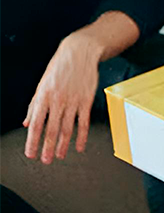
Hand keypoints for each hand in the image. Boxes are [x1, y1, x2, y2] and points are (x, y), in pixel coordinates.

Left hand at [24, 32, 101, 162]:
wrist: (79, 53)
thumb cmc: (60, 68)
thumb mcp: (42, 84)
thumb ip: (34, 105)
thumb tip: (28, 122)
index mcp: (43, 96)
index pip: (36, 123)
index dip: (33, 140)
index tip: (30, 153)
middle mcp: (58, 100)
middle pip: (52, 129)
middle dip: (48, 147)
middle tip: (46, 160)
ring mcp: (73, 101)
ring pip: (67, 128)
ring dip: (63, 144)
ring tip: (59, 156)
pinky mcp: (86, 100)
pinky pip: (83, 122)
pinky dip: (82, 136)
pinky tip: (80, 146)